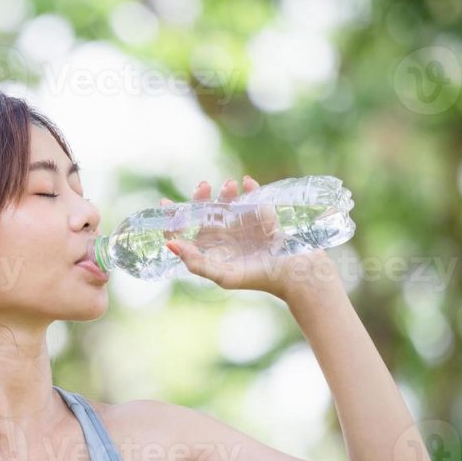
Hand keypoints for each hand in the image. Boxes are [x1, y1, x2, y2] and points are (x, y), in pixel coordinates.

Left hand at [158, 176, 337, 299]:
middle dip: (200, 198)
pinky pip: (253, 197)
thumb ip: (196, 263)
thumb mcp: (223, 275)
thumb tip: (171, 245)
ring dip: (225, 192)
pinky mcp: (263, 216)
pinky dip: (250, 188)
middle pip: (204, 213)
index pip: (186, 233)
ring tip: (230, 185)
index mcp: (212, 251)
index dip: (174, 220)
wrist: (295, 273)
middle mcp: (225, 237)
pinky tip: (247, 182)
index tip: (166, 205)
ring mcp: (244, 225)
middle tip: (203, 185)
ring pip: (227, 203)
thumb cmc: (259, 278)